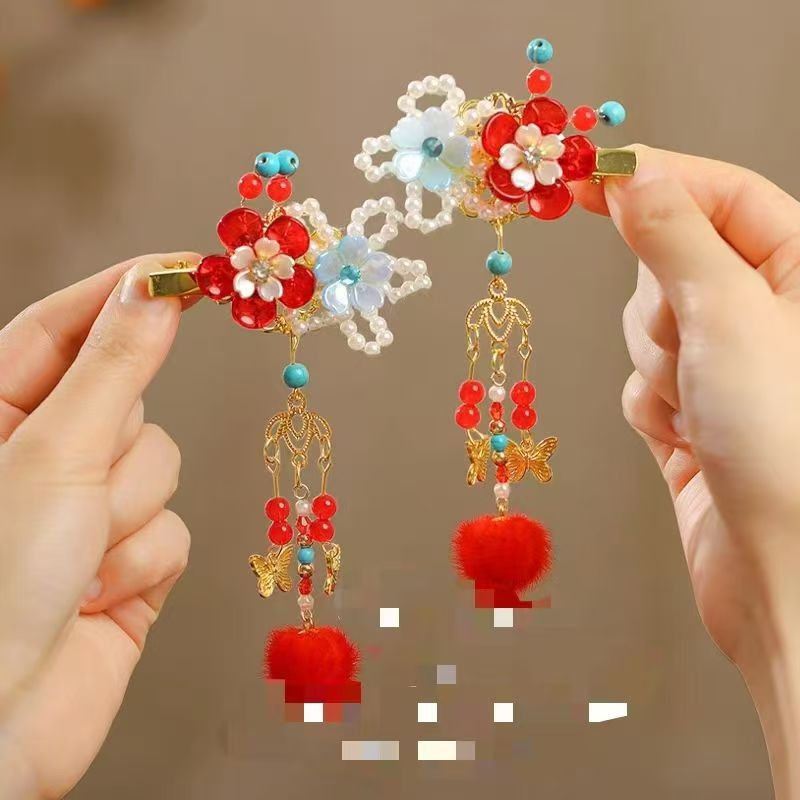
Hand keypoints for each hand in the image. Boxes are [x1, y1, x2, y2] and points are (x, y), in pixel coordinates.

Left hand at [0, 254, 198, 798]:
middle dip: (121, 448)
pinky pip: (176, 530)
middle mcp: (46, 457)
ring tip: (80, 563)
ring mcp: (91, 511)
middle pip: (133, 401)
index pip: (68, 326)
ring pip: (162, 468)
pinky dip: (146, 563)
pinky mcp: (131, 563)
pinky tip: (100, 597)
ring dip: (131, 516)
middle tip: (80, 489)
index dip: (128, 293)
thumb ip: (116, 367)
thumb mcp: (55, 454)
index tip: (190, 266)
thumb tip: (157, 290)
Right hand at [576, 147, 799, 796]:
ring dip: (660, 366)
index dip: (657, 179)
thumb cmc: (785, 443)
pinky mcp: (695, 416)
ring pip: (649, 328)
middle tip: (693, 343)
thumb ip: (673, 236)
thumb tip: (631, 175)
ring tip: (702, 409)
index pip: (723, 194)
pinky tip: (688, 442)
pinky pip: (643, 384)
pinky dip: (653, 408)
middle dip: (663, 305)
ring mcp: (731, 368)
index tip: (590, 174)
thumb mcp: (727, 315)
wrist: (779, 575)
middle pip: (672, 263)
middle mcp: (770, 314)